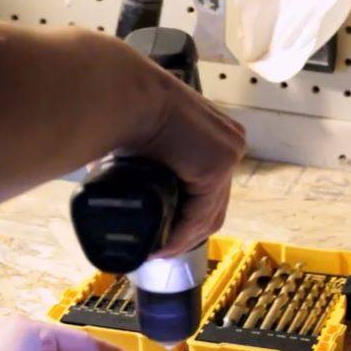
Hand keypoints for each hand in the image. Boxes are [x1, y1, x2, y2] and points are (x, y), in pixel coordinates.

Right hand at [103, 37, 245, 256]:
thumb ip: (144, 169)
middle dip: (187, 233)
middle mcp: (228, 143)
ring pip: (209, 213)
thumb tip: (123, 195)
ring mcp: (228, 153)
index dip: (187, 218)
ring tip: (156, 252)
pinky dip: (181, 233)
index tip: (163, 236)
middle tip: (160, 250)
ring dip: (182, 239)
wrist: (123, 98)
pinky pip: (202, 212)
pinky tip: (161, 246)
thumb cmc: (122, 116)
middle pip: (213, 205)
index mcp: (213, 137)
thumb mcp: (143, 148)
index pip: (208, 189)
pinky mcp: (219, 164)